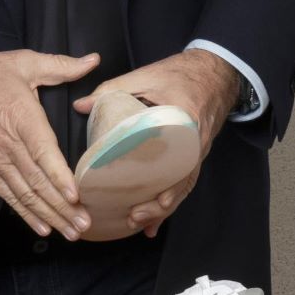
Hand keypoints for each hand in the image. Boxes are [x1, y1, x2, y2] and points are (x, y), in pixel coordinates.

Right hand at [0, 49, 99, 237]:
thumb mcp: (24, 62)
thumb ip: (61, 66)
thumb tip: (92, 60)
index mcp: (21, 118)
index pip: (43, 153)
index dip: (59, 176)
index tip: (76, 194)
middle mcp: (8, 145)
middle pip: (38, 181)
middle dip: (62, 206)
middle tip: (84, 223)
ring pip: (25, 194)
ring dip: (49, 215)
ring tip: (71, 231)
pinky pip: (8, 196)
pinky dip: (26, 214)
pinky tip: (43, 227)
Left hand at [72, 49, 239, 233]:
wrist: (214, 71)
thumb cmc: (183, 73)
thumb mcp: (147, 76)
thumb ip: (113, 90)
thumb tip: (81, 106)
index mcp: (187, 122)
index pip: (181, 157)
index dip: (169, 182)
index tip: (151, 197)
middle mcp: (196, 142)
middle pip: (183, 181)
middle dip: (161, 204)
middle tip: (135, 215)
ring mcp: (197, 150)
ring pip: (183, 186)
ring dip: (164, 208)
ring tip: (141, 223)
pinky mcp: (193, 153)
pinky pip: (183, 181)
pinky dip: (169, 201)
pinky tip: (154, 221)